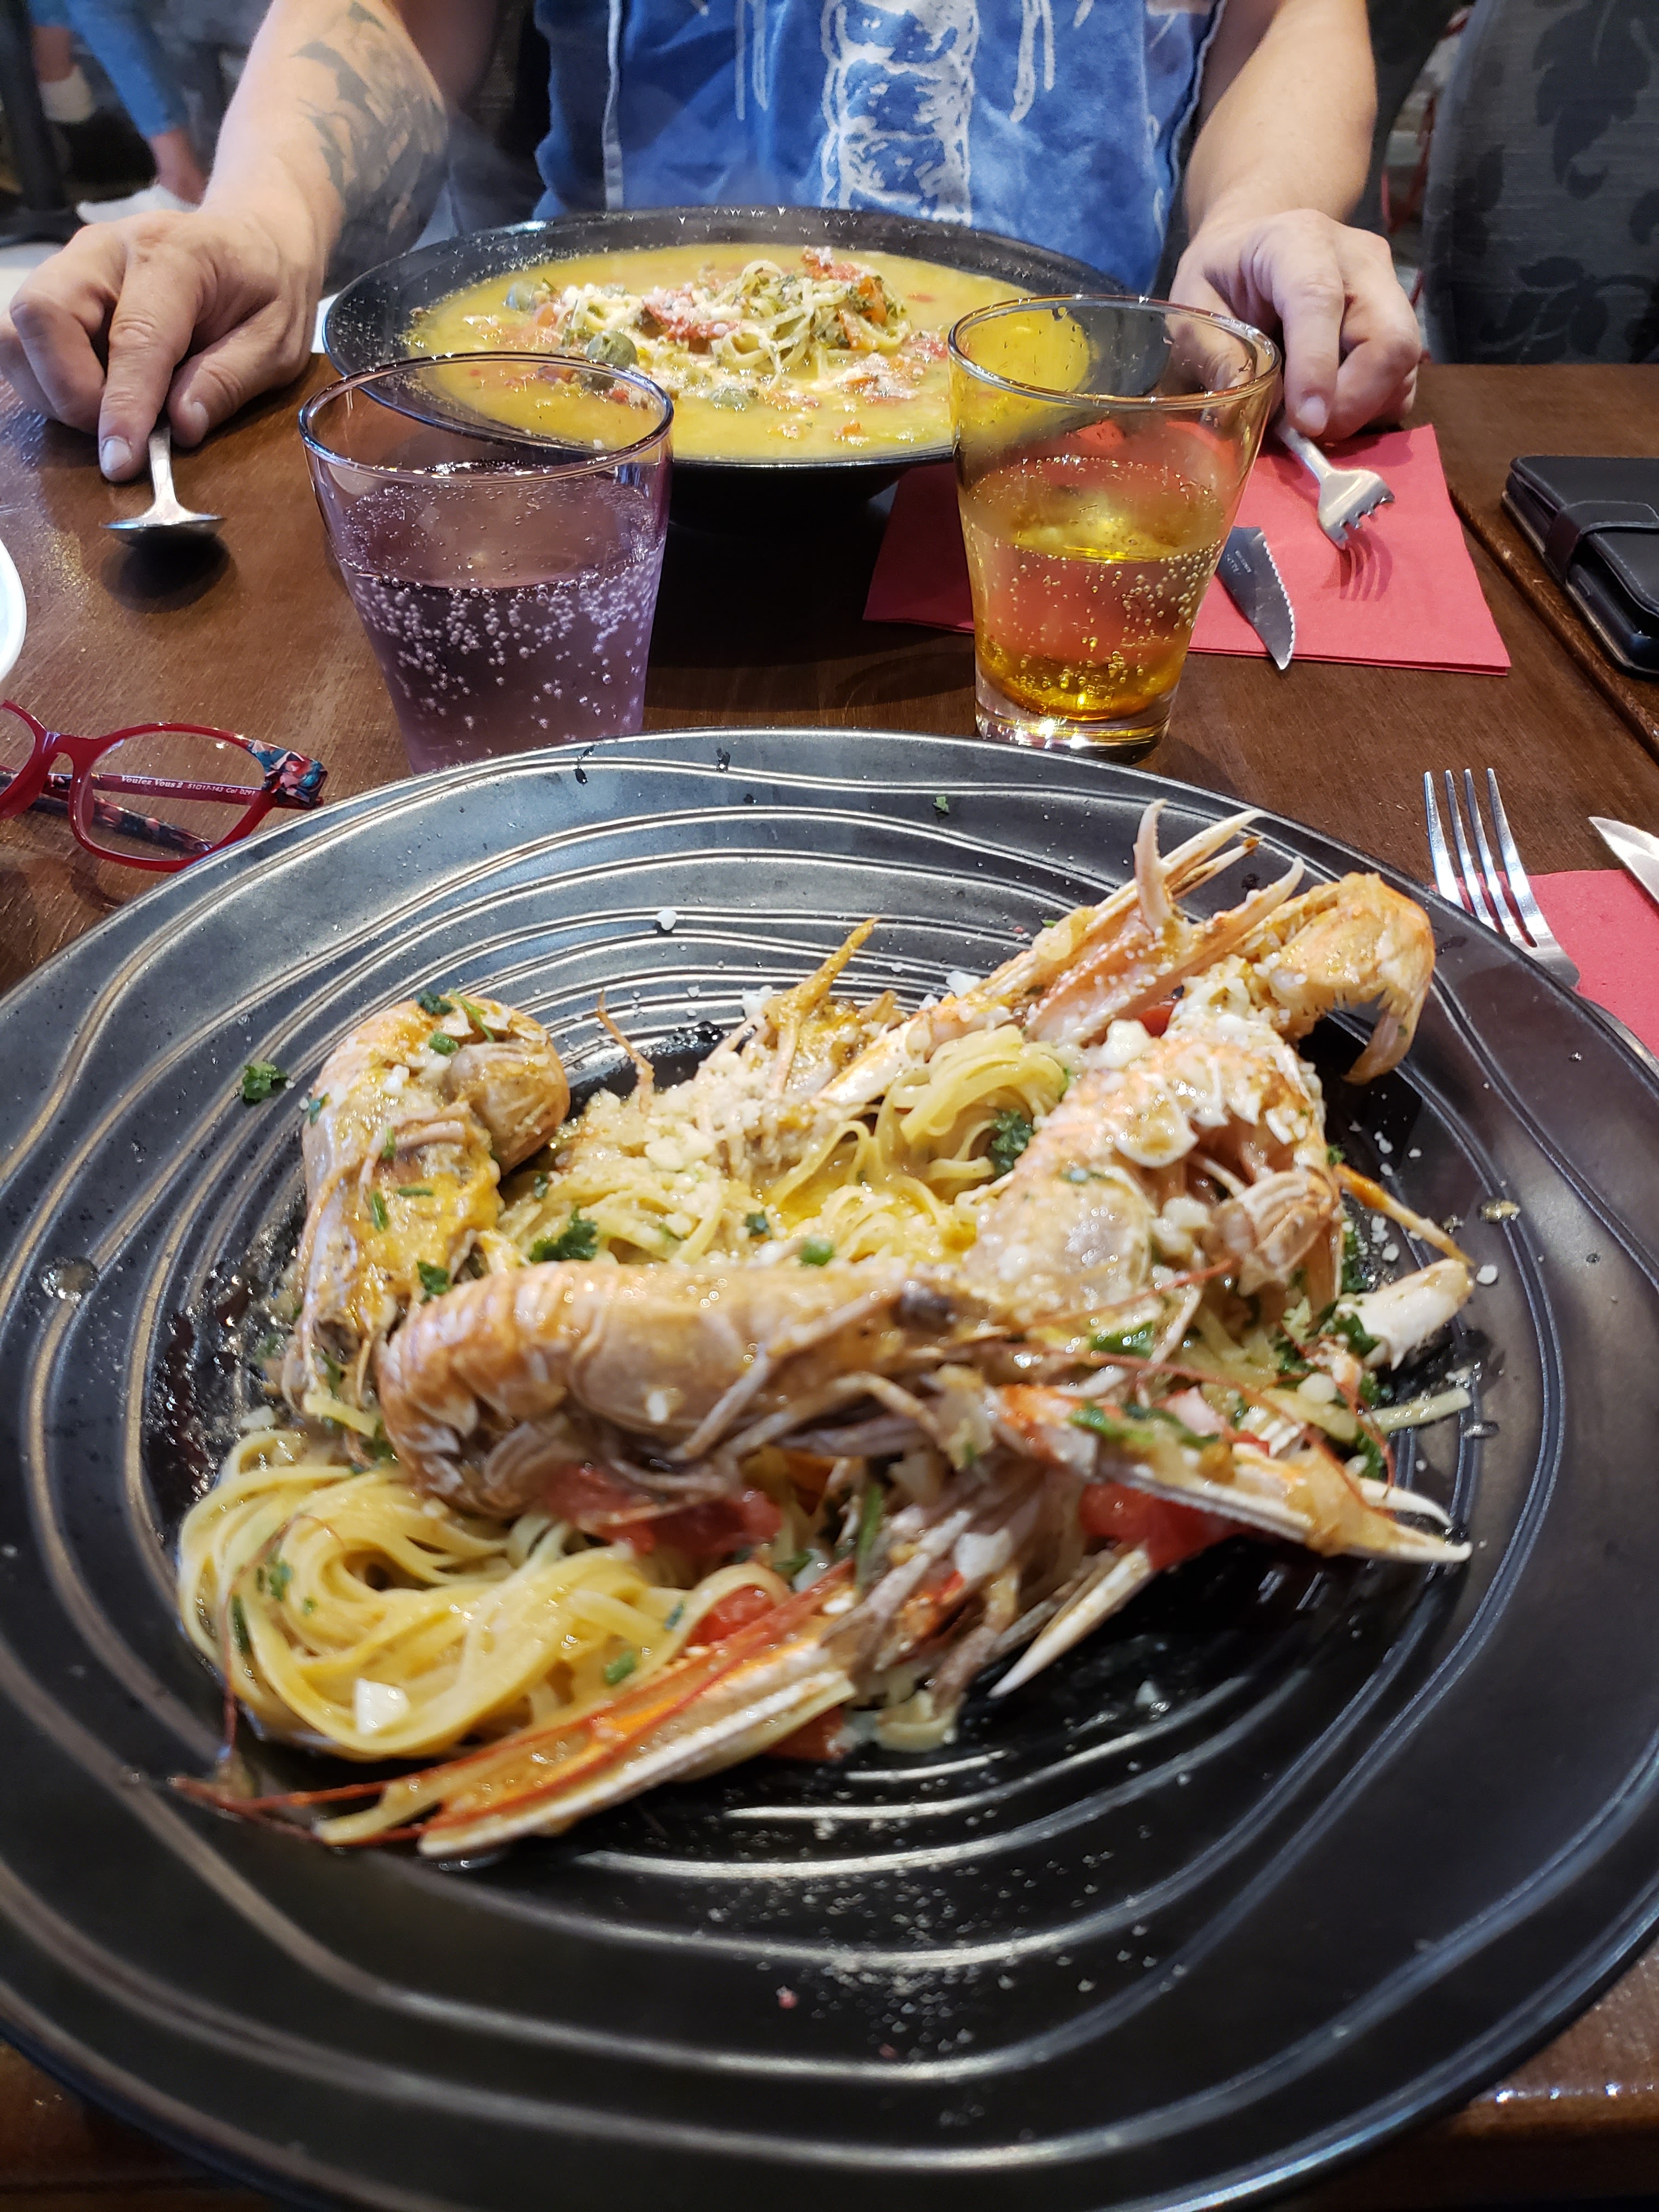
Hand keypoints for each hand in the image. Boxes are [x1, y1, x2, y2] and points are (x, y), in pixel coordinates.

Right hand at [0, 202, 323, 477]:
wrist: (250, 242)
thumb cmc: (266, 290)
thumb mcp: (276, 341)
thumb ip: (229, 381)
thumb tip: (180, 427)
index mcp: (172, 256)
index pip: (132, 338)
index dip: (121, 406)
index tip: (120, 461)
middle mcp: (106, 249)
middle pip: (42, 315)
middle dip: (69, 391)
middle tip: (118, 431)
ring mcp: (74, 263)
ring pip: (19, 331)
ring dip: (52, 390)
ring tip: (110, 412)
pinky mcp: (59, 285)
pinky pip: (25, 342)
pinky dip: (50, 382)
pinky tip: (98, 393)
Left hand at [1172, 209, 1423, 440]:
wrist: (1254, 245)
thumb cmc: (1221, 276)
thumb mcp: (1194, 307)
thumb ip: (1217, 355)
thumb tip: (1256, 413)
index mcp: (1298, 241)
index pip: (1320, 299)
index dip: (1316, 366)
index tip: (1306, 423)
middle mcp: (1358, 260)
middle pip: (1388, 338)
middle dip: (1352, 402)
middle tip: (1306, 432)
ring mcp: (1386, 290)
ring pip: (1402, 365)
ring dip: (1361, 411)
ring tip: (1310, 421)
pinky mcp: (1398, 322)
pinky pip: (1403, 381)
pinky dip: (1371, 411)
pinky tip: (1332, 411)